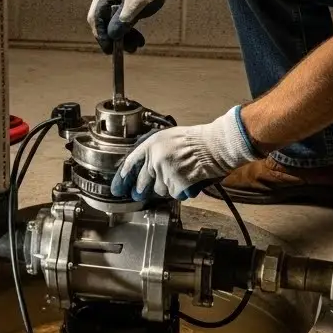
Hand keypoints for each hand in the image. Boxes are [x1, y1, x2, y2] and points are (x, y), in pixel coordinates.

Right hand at [87, 0, 185, 53]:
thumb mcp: (137, 2)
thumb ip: (124, 18)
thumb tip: (113, 36)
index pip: (95, 17)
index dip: (101, 34)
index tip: (109, 48)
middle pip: (103, 24)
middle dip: (114, 38)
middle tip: (125, 51)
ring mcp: (111, 4)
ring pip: (112, 27)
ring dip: (123, 38)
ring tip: (136, 47)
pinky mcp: (120, 10)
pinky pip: (120, 25)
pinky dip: (129, 34)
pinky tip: (138, 41)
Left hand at [112, 106, 261, 200]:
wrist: (214, 146)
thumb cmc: (196, 141)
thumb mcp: (168, 138)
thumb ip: (153, 151)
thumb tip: (143, 167)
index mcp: (151, 145)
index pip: (130, 163)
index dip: (122, 177)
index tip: (118, 187)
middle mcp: (155, 158)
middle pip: (142, 182)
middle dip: (141, 190)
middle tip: (138, 193)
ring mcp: (165, 172)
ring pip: (159, 190)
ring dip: (167, 187)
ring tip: (179, 176)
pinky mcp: (176, 183)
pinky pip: (173, 194)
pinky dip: (180, 191)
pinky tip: (187, 180)